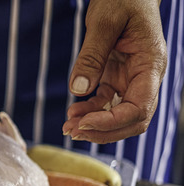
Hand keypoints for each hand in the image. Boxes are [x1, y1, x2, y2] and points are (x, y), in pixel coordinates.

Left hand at [62, 0, 166, 143]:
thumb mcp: (104, 22)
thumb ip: (91, 56)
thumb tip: (78, 90)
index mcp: (151, 64)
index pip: (140, 108)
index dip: (112, 122)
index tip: (84, 123)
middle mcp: (145, 76)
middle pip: (133, 119)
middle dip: (103, 131)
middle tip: (72, 131)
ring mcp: (131, 79)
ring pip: (119, 115)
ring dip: (94, 125)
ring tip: (67, 126)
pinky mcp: (117, 77)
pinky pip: (106, 103)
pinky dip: (90, 112)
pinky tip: (72, 112)